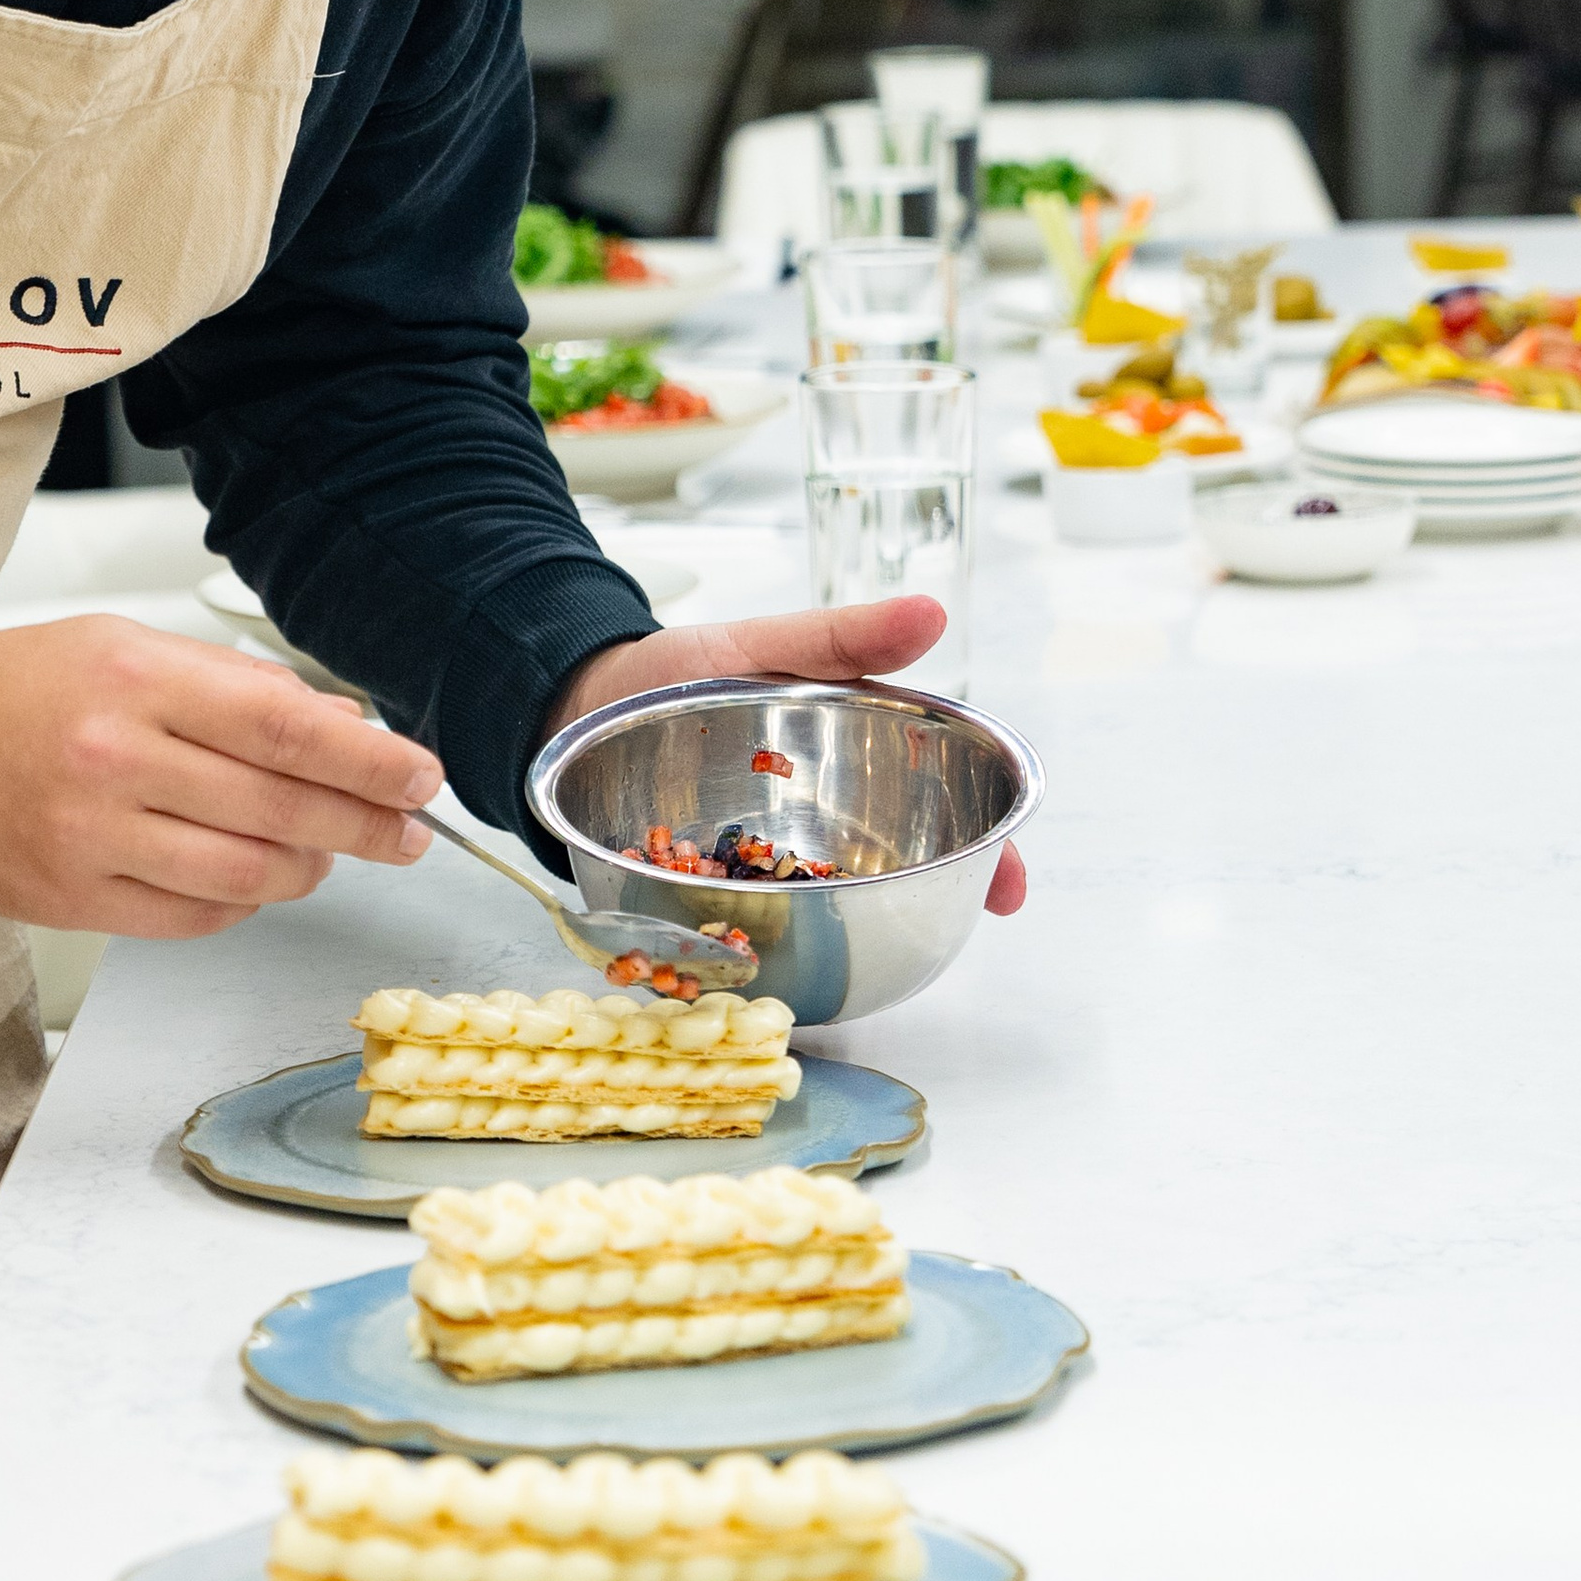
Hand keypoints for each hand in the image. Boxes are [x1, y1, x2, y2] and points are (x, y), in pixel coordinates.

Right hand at [0, 613, 439, 935]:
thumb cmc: (28, 688)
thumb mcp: (135, 648)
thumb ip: (240, 687)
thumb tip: (344, 730)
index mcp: (137, 681)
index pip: (284, 725)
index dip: (367, 760)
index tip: (418, 776)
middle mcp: (114, 759)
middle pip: (277, 808)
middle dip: (364, 824)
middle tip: (406, 831)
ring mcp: (90, 838)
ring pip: (244, 876)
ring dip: (307, 868)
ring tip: (325, 851)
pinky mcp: (72, 899)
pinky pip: (192, 918)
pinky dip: (242, 902)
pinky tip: (253, 878)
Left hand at [549, 596, 1027, 916]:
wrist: (570, 706)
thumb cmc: (672, 671)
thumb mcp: (759, 644)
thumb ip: (842, 637)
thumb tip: (932, 612)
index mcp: (840, 758)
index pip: (936, 802)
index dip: (984, 845)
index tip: (1010, 885)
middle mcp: (812, 822)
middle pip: (898, 866)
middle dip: (940, 898)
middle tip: (967, 923)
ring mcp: (762, 865)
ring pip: (832, 907)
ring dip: (857, 933)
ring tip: (875, 954)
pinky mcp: (707, 895)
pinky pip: (750, 926)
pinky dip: (768, 945)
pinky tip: (775, 968)